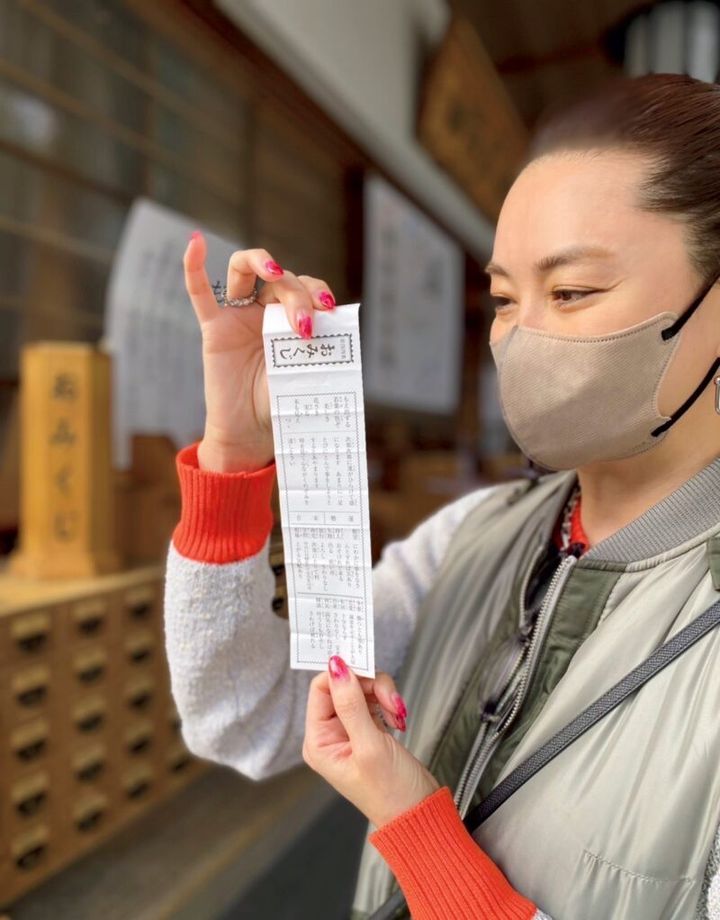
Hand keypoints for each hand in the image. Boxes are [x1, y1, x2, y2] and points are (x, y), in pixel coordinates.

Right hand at [183, 234, 337, 470]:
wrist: (254, 433)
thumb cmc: (282, 403)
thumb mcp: (309, 371)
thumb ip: (321, 347)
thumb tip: (344, 324)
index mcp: (292, 318)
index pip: (306, 287)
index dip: (318, 292)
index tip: (330, 310)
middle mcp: (266, 311)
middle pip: (282, 281)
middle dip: (298, 297)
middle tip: (306, 328)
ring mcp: (238, 317)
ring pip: (244, 270)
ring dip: (261, 262)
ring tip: (273, 270)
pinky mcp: (215, 329)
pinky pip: (199, 293)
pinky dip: (195, 266)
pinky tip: (195, 243)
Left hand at [302, 655, 440, 829]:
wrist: (420, 814)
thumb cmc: (392, 793)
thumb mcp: (369, 746)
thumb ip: (351, 704)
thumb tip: (336, 666)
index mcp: (319, 741)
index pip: (320, 688)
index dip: (343, 674)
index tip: (367, 669)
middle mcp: (330, 734)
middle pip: (343, 685)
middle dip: (369, 686)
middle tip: (390, 699)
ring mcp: (350, 730)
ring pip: (362, 689)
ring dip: (382, 694)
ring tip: (397, 713)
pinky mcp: (369, 729)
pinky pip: (374, 700)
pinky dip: (388, 703)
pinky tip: (398, 719)